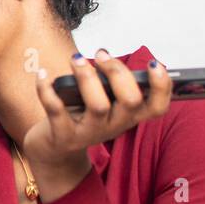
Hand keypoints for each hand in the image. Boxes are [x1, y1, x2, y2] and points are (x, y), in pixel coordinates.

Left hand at [25, 49, 171, 198]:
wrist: (55, 149)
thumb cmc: (82, 115)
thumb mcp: (104, 101)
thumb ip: (110, 84)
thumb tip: (103, 58)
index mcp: (129, 116)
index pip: (157, 106)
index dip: (161, 86)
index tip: (153, 63)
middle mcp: (114, 126)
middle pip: (130, 101)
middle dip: (118, 72)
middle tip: (101, 54)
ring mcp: (89, 133)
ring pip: (98, 106)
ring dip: (87, 77)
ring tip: (76, 59)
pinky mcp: (63, 137)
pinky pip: (56, 111)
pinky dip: (47, 90)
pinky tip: (43, 75)